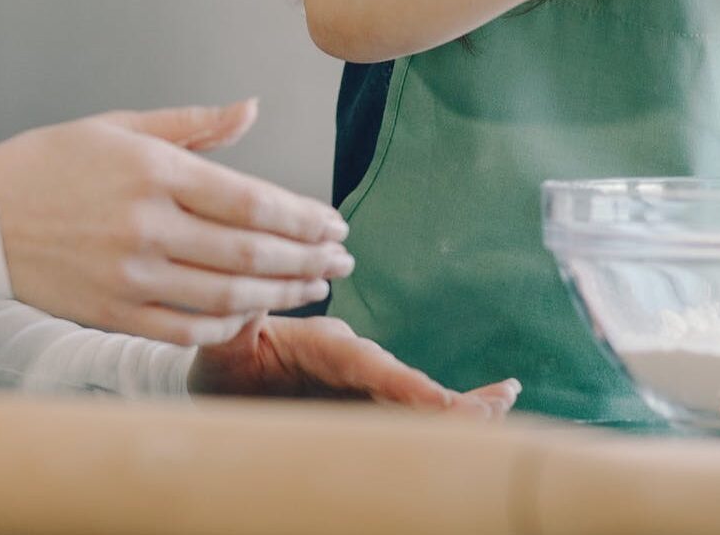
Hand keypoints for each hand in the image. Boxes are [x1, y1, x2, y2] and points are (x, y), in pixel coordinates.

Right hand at [0, 100, 354, 345]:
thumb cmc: (52, 163)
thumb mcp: (121, 126)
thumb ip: (194, 125)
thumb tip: (253, 109)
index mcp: (153, 172)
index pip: (250, 200)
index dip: (302, 218)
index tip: (336, 225)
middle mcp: (146, 226)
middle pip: (249, 252)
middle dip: (306, 259)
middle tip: (343, 262)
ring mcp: (129, 274)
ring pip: (225, 295)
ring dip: (279, 295)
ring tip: (313, 288)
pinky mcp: (111, 312)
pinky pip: (184, 329)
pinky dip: (226, 326)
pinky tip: (252, 315)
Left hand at [188, 314, 519, 417]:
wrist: (218, 382)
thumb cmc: (220, 365)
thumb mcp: (221, 347)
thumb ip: (235, 331)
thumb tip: (242, 305)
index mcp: (320, 344)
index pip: (363, 363)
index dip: (399, 381)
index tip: (433, 398)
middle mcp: (351, 363)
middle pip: (402, 382)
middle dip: (444, 400)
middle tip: (490, 411)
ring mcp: (363, 386)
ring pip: (416, 399)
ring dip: (459, 407)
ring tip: (501, 408)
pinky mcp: (368, 407)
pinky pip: (412, 412)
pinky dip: (449, 414)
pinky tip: (490, 413)